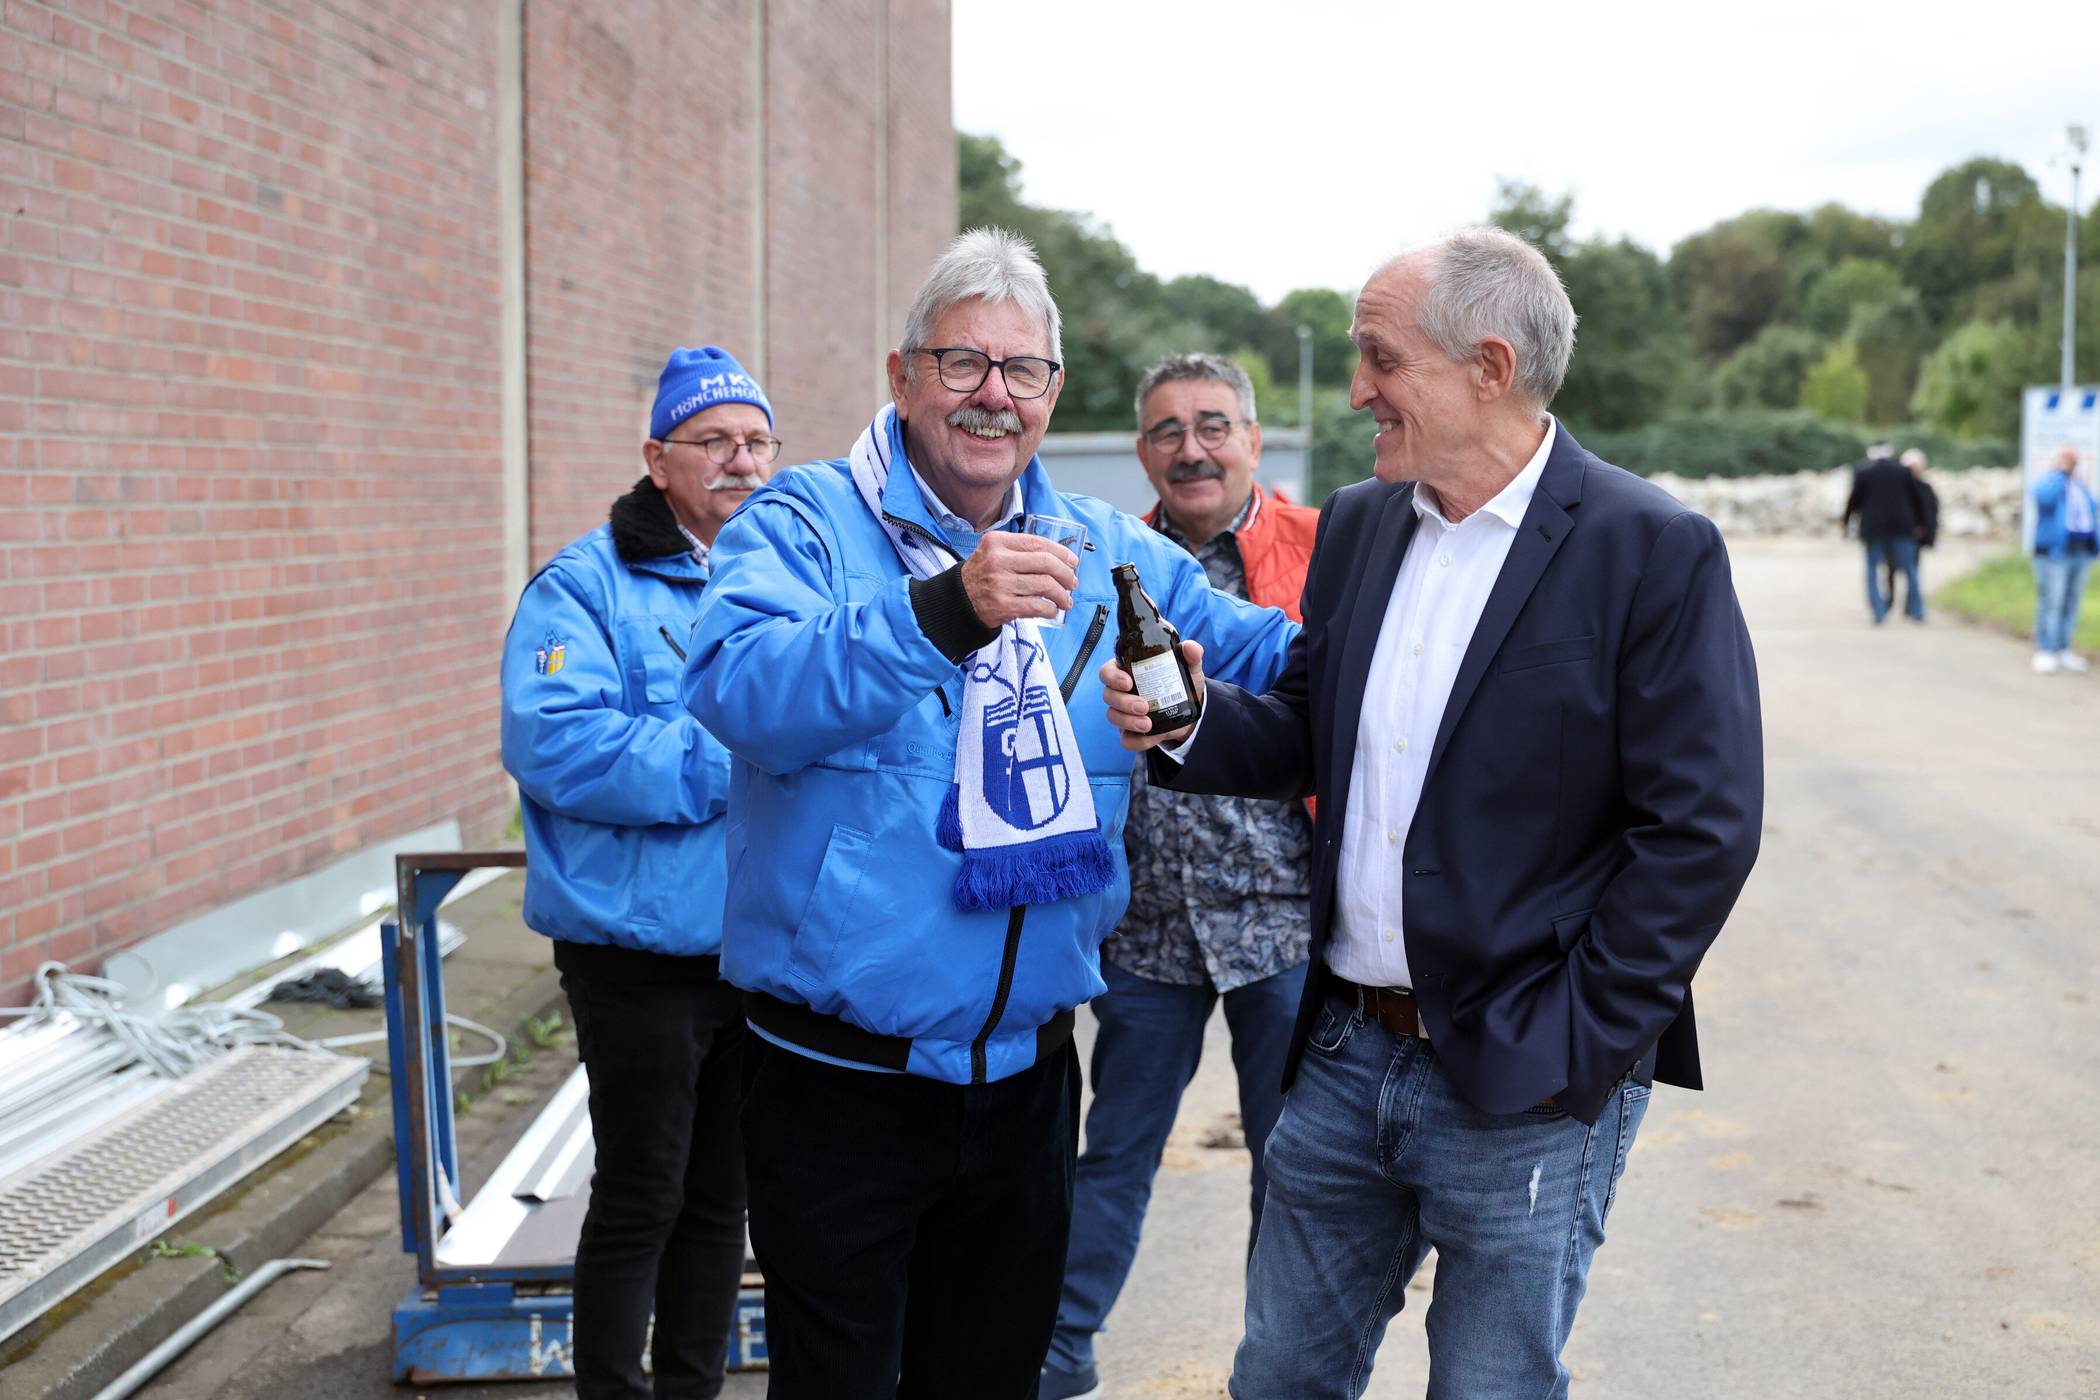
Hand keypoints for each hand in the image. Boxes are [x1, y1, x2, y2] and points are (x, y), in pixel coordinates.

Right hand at [960, 532, 1077, 627]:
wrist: (958, 600)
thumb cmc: (982, 575)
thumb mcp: (994, 552)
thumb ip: (1020, 550)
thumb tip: (1059, 559)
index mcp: (997, 542)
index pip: (1038, 543)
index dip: (1061, 552)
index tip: (1072, 561)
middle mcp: (998, 560)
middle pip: (1046, 563)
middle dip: (1066, 574)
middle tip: (1072, 582)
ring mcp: (1000, 584)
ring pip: (1045, 585)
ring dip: (1062, 595)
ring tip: (1066, 600)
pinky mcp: (1003, 605)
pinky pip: (1037, 605)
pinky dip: (1051, 608)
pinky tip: (1053, 609)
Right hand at [1099, 640, 1204, 751]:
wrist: (1189, 712)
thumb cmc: (1180, 684)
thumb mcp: (1189, 668)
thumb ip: (1191, 655)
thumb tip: (1190, 648)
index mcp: (1126, 672)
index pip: (1107, 672)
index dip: (1112, 677)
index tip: (1128, 682)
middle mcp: (1120, 692)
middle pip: (1108, 696)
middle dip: (1123, 702)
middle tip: (1144, 706)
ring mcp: (1123, 713)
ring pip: (1113, 717)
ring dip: (1128, 721)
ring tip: (1148, 724)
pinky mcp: (1130, 732)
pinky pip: (1126, 740)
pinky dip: (1138, 740)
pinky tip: (1154, 736)